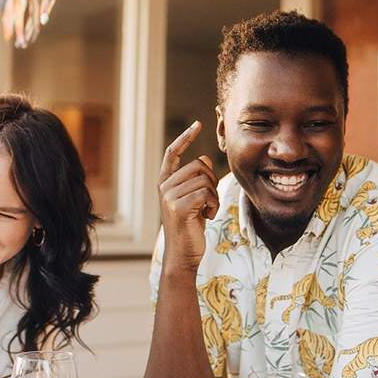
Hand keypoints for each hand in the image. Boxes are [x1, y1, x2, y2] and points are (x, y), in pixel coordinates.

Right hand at [158, 121, 219, 271]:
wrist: (184, 254)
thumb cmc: (191, 227)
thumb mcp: (193, 200)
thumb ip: (196, 179)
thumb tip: (204, 159)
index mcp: (165, 182)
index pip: (173, 152)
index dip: (186, 137)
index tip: (198, 123)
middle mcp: (164, 186)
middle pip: (199, 166)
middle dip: (211, 182)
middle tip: (208, 202)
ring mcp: (169, 196)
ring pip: (204, 180)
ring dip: (213, 197)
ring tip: (206, 212)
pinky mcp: (178, 207)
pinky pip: (206, 193)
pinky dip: (213, 206)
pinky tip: (207, 217)